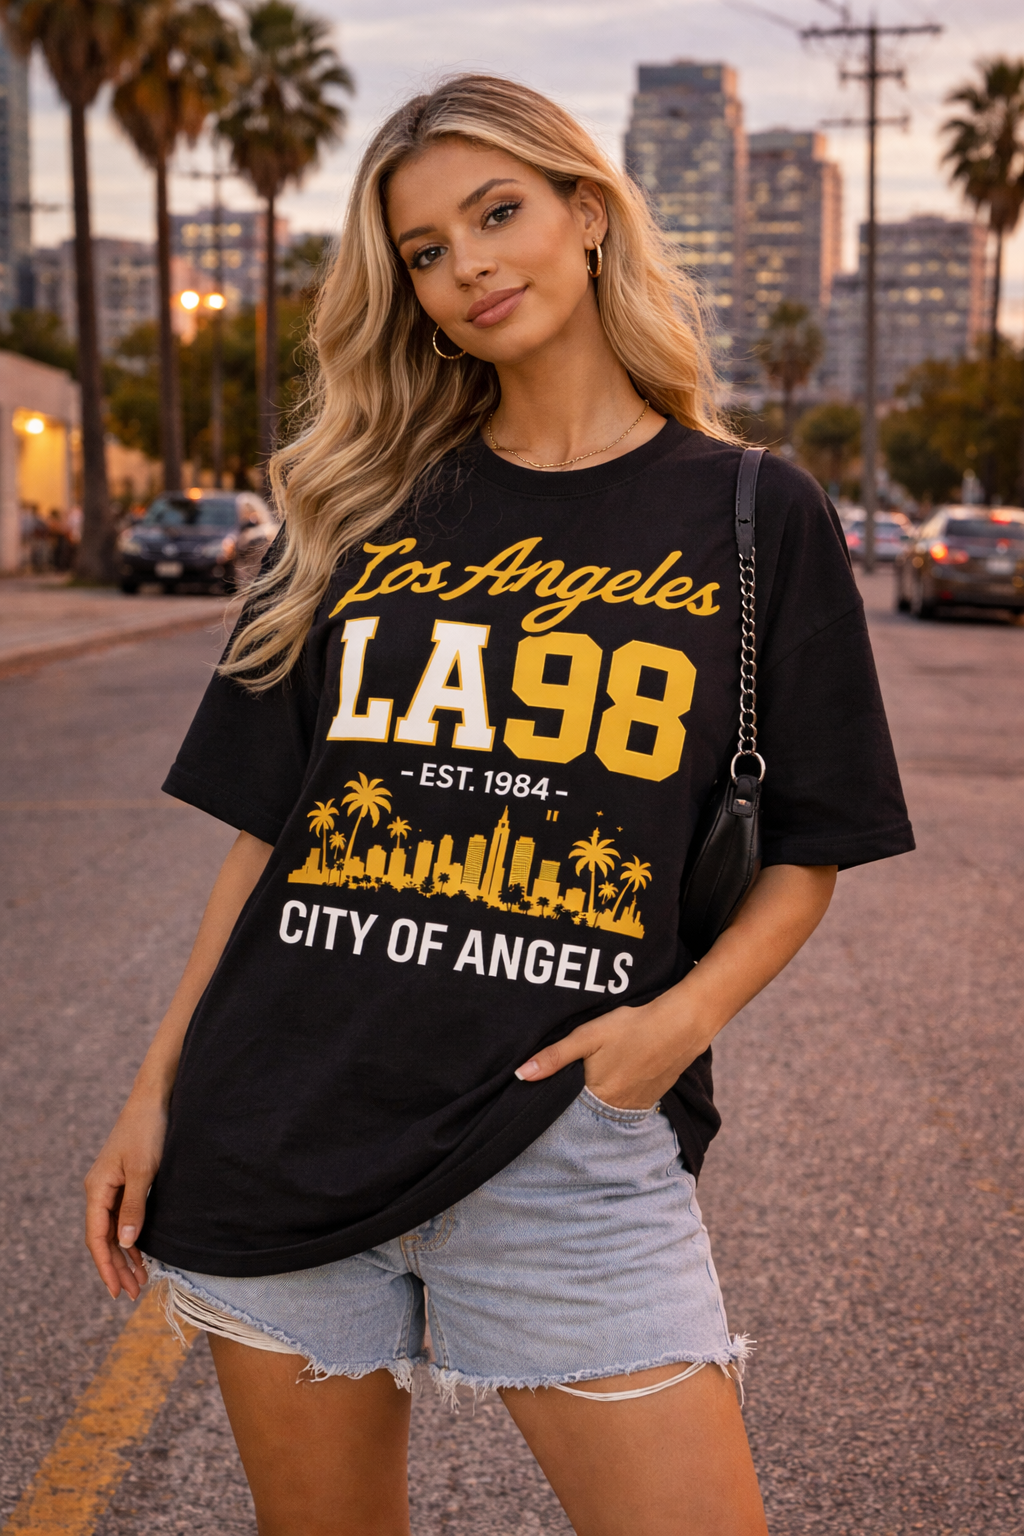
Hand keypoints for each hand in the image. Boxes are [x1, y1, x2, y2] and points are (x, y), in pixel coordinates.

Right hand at [84, 1091, 167, 1300]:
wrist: (155, 1099)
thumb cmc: (148, 1131)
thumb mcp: (143, 1171)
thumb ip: (134, 1207)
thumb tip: (126, 1243)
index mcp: (97, 1190)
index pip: (96, 1238)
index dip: (106, 1267)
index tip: (116, 1291)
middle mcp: (100, 1191)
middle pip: (103, 1240)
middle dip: (116, 1268)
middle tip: (132, 1294)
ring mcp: (112, 1187)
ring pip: (114, 1231)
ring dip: (125, 1256)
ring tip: (139, 1281)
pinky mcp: (126, 1182)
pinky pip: (124, 1218)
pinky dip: (132, 1238)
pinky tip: (142, 1253)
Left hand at [514, 997, 712, 1110]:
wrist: (681, 1025)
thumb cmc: (631, 1028)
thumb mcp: (587, 1036)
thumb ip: (554, 1057)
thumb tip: (521, 1075)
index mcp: (598, 1097)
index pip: (567, 1112)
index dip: (557, 1104)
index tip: (544, 1102)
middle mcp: (617, 1109)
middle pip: (588, 1113)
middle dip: (577, 1106)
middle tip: (572, 1088)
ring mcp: (637, 1106)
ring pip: (608, 1110)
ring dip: (598, 1102)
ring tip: (594, 1084)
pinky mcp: (652, 1098)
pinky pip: (627, 1104)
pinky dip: (618, 1096)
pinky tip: (617, 1078)